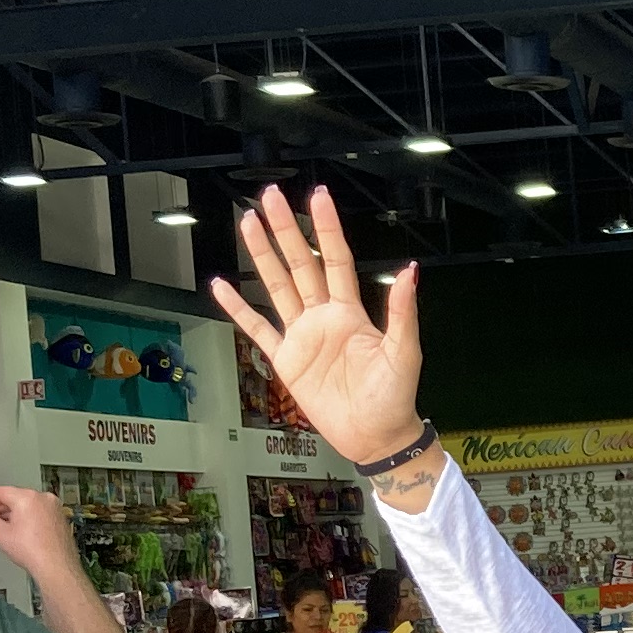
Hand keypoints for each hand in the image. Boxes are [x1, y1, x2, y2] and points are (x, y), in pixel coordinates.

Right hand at [0, 483, 77, 575]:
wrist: (56, 566)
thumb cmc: (33, 552)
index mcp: (27, 498)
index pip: (0, 491)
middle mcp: (43, 498)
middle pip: (14, 496)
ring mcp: (53, 507)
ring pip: (26, 503)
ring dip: (11, 511)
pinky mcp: (59, 516)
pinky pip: (37, 510)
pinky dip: (26, 516)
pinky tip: (17, 528)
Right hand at [208, 185, 424, 469]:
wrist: (375, 435)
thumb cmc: (395, 396)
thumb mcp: (403, 352)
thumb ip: (402, 312)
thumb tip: (410, 271)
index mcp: (351, 311)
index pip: (335, 259)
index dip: (326, 229)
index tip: (317, 197)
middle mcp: (324, 316)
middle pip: (300, 264)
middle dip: (285, 230)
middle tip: (269, 196)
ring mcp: (302, 336)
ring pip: (277, 286)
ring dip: (262, 256)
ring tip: (248, 223)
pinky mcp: (286, 360)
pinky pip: (258, 328)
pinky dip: (238, 308)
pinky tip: (222, 286)